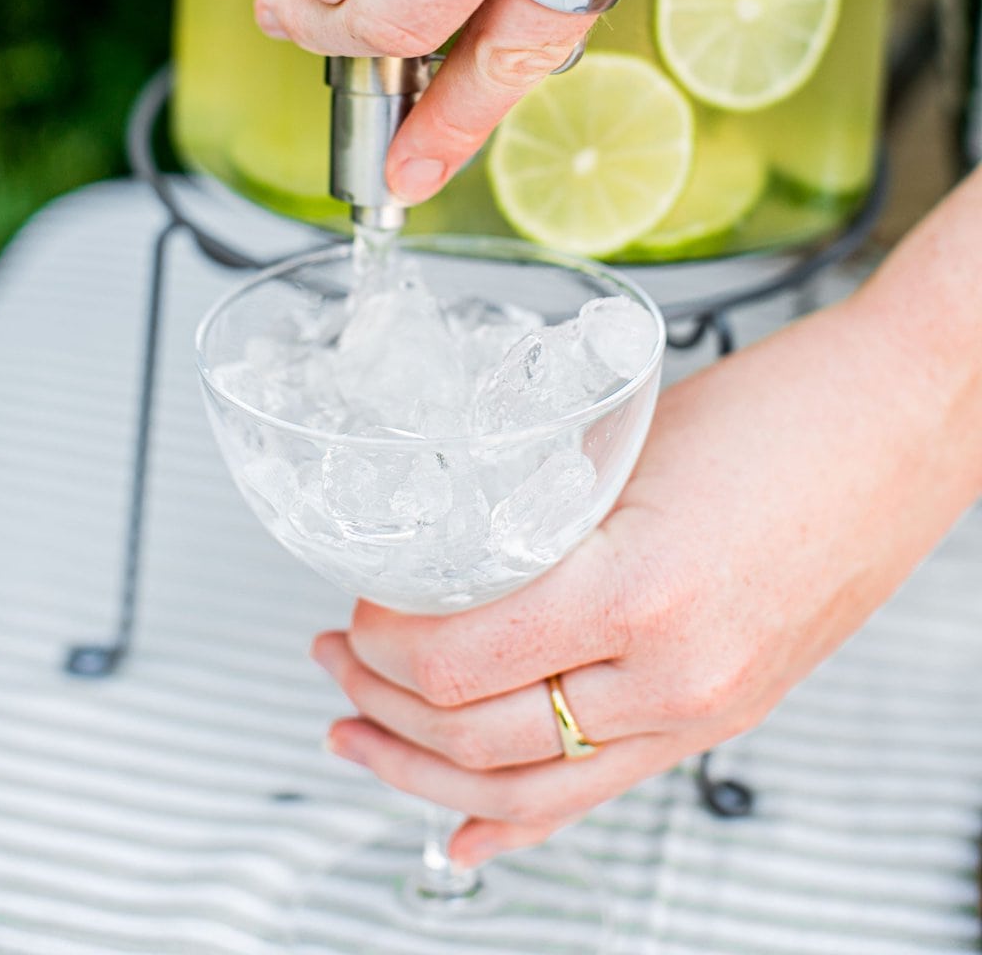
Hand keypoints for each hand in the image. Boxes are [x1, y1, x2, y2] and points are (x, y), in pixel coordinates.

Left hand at [310, 263, 981, 868]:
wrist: (904, 421)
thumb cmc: (789, 407)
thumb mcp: (631, 442)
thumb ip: (542, 503)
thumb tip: (449, 539)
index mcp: (639, 588)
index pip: (460, 660)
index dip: (381, 643)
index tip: (357, 604)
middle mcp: (675, 672)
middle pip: (479, 734)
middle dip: (382, 704)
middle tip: (336, 661)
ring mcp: (705, 706)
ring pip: (533, 787)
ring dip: (428, 771)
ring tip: (362, 739)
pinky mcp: (725, 713)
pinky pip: (604, 792)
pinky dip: (520, 823)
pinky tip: (464, 833)